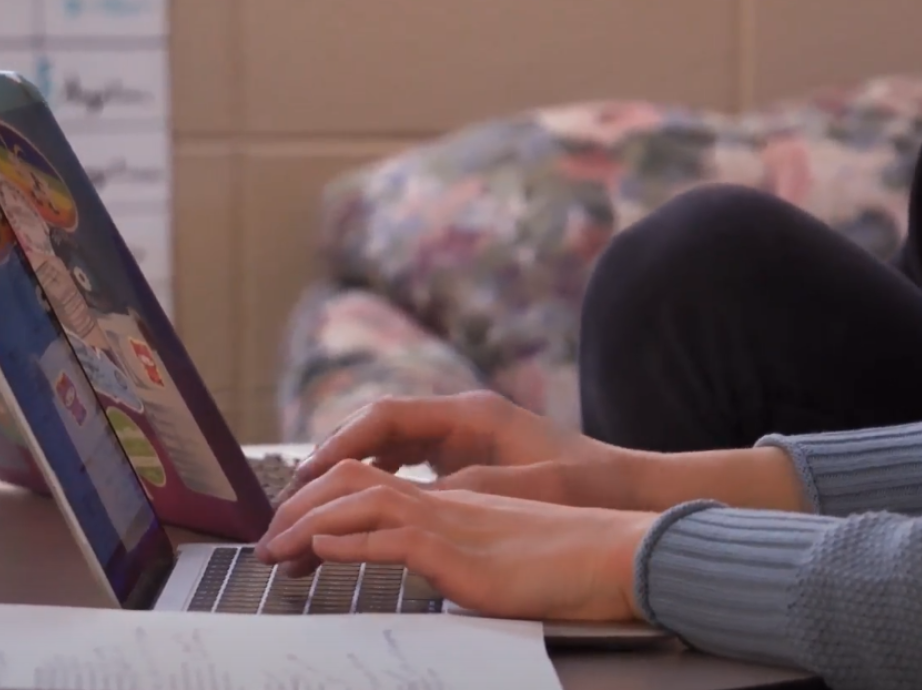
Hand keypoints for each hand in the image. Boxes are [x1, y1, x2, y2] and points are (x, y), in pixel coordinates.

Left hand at [256, 459, 656, 622]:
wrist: (615, 555)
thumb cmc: (571, 562)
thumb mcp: (504, 556)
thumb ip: (464, 557)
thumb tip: (436, 572)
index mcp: (454, 501)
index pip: (373, 484)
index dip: (326, 499)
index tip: (295, 528)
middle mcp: (446, 502)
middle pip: (353, 483)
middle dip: (300, 506)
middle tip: (267, 540)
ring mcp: (453, 523)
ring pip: (361, 505)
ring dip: (307, 525)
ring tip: (274, 550)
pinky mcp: (462, 555)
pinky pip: (394, 538)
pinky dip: (350, 542)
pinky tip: (320, 552)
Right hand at [284, 391, 653, 509]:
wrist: (626, 487)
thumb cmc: (584, 484)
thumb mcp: (527, 488)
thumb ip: (470, 487)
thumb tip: (410, 496)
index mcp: (470, 413)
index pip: (387, 416)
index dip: (342, 442)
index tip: (308, 472)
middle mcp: (459, 416)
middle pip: (378, 427)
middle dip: (334, 457)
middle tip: (296, 494)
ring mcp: (461, 435)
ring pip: (388, 445)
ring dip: (351, 470)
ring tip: (312, 505)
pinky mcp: (466, 456)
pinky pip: (406, 461)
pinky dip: (376, 480)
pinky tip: (355, 508)